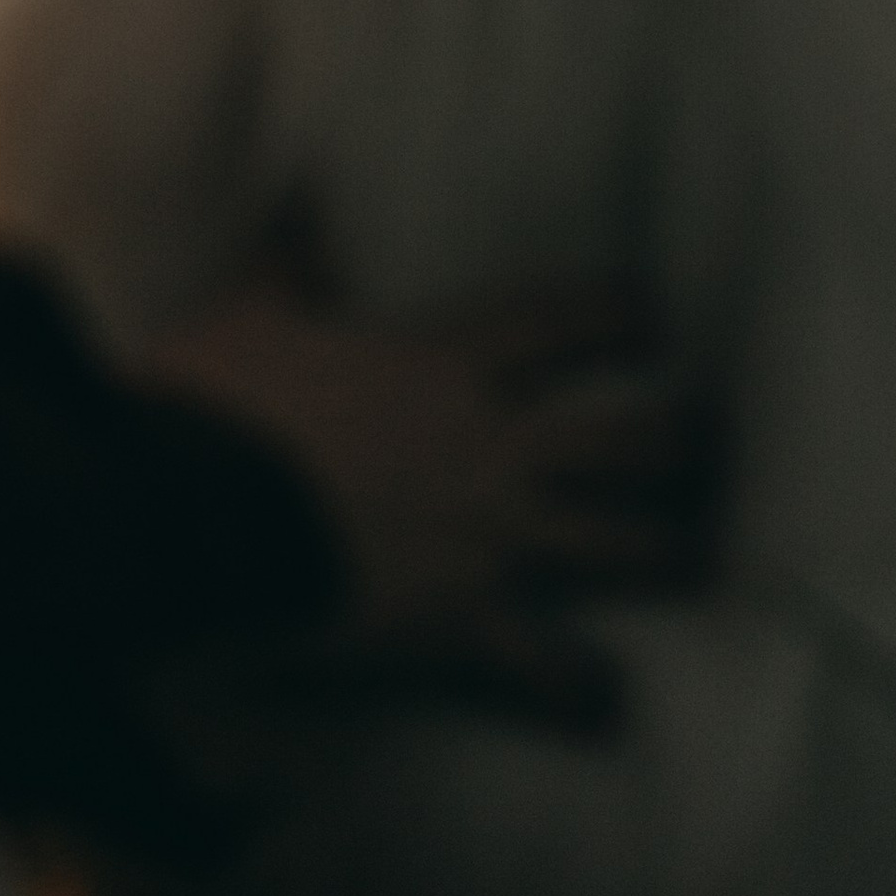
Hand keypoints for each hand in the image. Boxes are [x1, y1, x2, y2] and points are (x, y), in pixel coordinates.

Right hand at [144, 231, 715, 722]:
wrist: (184, 520)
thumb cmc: (217, 408)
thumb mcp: (253, 310)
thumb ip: (294, 255)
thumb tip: (302, 190)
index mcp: (446, 363)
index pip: (565, 322)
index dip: (622, 313)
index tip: (653, 316)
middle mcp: (491, 448)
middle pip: (633, 439)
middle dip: (686, 441)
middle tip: (710, 440)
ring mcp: (488, 541)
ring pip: (625, 548)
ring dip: (672, 554)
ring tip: (701, 556)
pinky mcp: (463, 624)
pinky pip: (548, 667)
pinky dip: (583, 691)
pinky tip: (610, 705)